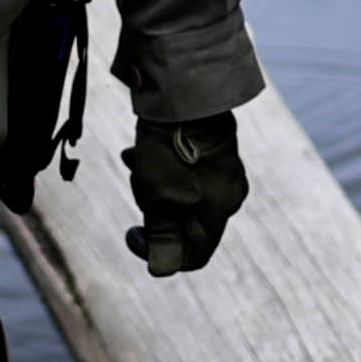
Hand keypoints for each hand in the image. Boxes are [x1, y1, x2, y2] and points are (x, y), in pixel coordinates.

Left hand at [123, 112, 248, 278]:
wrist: (186, 91)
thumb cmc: (171, 149)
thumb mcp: (159, 199)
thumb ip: (162, 237)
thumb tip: (162, 270)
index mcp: (220, 213)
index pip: (194, 256)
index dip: (159, 254)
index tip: (132, 232)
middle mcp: (228, 194)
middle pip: (183, 223)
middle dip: (152, 209)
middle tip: (138, 186)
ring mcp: (223, 170)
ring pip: (179, 194)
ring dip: (150, 184)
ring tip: (134, 161)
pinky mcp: (211, 149)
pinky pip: (183, 171)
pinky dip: (159, 166)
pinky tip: (137, 150)